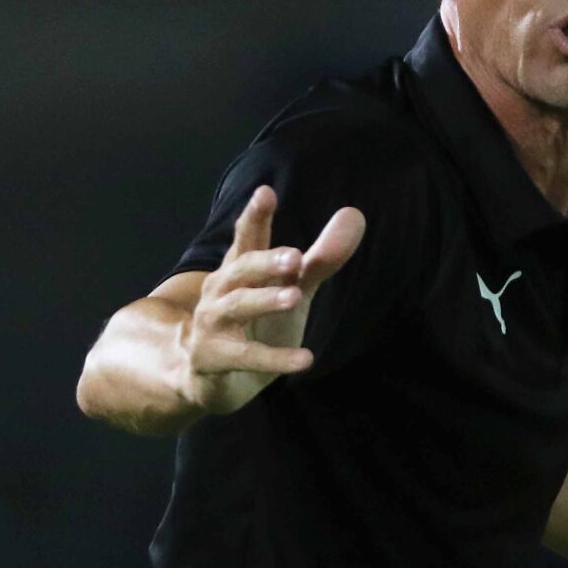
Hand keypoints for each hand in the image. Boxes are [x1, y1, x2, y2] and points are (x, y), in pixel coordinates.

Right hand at [177, 185, 364, 414]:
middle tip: (296, 257)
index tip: (266, 192)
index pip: (247, 237)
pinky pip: (247, 356)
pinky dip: (276, 359)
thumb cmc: (254, 322)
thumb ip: (321, 258)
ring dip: (265, 300)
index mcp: (239, 269)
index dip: (255, 216)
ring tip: (294, 297)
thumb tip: (355, 215)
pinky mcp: (214, 357)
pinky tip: (305, 360)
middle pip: (241, 269)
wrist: (211, 375)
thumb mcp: (291, 288)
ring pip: (238, 306)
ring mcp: (213, 323)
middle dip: (266, 261)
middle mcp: (221, 290)